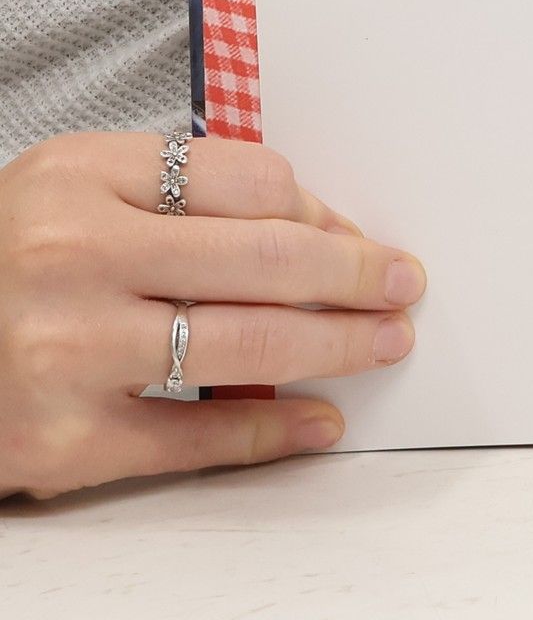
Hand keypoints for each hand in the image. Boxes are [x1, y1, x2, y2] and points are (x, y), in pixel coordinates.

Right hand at [0, 133, 424, 499]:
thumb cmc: (4, 262)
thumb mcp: (72, 193)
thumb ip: (180, 195)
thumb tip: (319, 228)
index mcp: (81, 177)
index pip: (251, 179)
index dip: (322, 211)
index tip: (356, 237)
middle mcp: (72, 257)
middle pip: (267, 258)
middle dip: (357, 275)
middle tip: (405, 284)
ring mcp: (64, 352)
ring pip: (248, 341)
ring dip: (340, 345)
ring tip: (386, 343)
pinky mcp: (58, 442)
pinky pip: (195, 435)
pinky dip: (272, 431)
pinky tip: (321, 422)